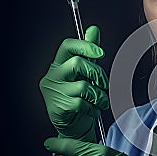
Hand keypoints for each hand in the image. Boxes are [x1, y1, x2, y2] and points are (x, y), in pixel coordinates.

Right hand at [39, 26, 108, 142]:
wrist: (74, 126)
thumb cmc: (80, 97)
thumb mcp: (86, 72)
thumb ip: (89, 52)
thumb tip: (93, 29)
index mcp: (59, 64)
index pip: (67, 46)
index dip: (85, 46)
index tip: (100, 53)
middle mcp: (53, 76)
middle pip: (76, 64)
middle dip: (96, 73)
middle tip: (103, 84)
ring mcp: (54, 92)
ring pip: (83, 86)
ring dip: (98, 95)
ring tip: (100, 101)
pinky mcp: (57, 108)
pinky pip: (81, 103)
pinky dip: (92, 108)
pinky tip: (92, 111)